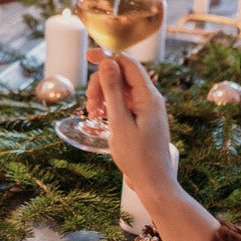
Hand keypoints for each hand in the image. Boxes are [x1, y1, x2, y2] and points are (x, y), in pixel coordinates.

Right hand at [87, 51, 175, 197]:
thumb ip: (113, 91)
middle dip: (101, 83)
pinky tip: (100, 118)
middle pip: (122, 76)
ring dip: (103, 96)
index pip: (127, 63)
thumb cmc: (137, 157)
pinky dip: (110, 106)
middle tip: (89, 103)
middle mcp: (150, 99)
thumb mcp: (119, 122)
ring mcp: (146, 109)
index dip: (107, 56)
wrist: (153, 183)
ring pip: (121, 90)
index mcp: (149, 97)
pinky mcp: (142, 119)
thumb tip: (107, 63)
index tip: (87, 56)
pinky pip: (124, 103)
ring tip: (93, 114)